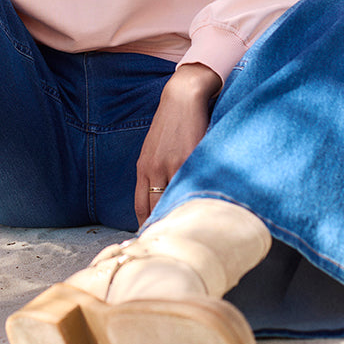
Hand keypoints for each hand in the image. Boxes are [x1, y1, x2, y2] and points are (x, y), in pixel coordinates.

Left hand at [134, 62, 220, 225]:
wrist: (182, 98)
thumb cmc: (170, 125)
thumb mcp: (154, 149)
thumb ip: (154, 172)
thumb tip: (159, 198)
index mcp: (144, 167)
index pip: (141, 206)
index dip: (146, 225)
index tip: (153, 239)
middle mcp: (155, 169)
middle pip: (155, 208)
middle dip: (161, 227)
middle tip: (169, 245)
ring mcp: (173, 164)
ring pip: (173, 200)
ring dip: (180, 217)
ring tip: (188, 233)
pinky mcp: (191, 157)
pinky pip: (192, 184)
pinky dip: (196, 198)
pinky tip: (202, 210)